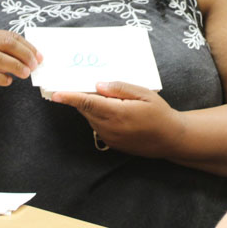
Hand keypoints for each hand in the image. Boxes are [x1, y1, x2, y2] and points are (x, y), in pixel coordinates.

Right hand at [0, 29, 41, 105]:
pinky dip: (0, 79)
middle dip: (24, 54)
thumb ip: (2, 54)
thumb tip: (30, 59)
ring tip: (25, 74)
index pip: (9, 36)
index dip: (27, 46)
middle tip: (34, 65)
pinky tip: (8, 82)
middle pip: (4, 44)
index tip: (39, 57)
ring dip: (15, 66)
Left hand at [52, 81, 182, 157]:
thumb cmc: (159, 113)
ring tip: (107, 97)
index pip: (87, 103)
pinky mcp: (112, 143)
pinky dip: (99, 116)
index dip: (70, 98)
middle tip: (83, 83)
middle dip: (82, 97)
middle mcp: (110, 127)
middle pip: (86, 110)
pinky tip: (113, 110)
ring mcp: (110, 137)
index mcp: (117, 113)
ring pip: (91, 118)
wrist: (170, 139)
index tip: (56, 94)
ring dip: (92, 107)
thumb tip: (98, 85)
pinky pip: (98, 126)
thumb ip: (120, 88)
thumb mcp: (144, 94)